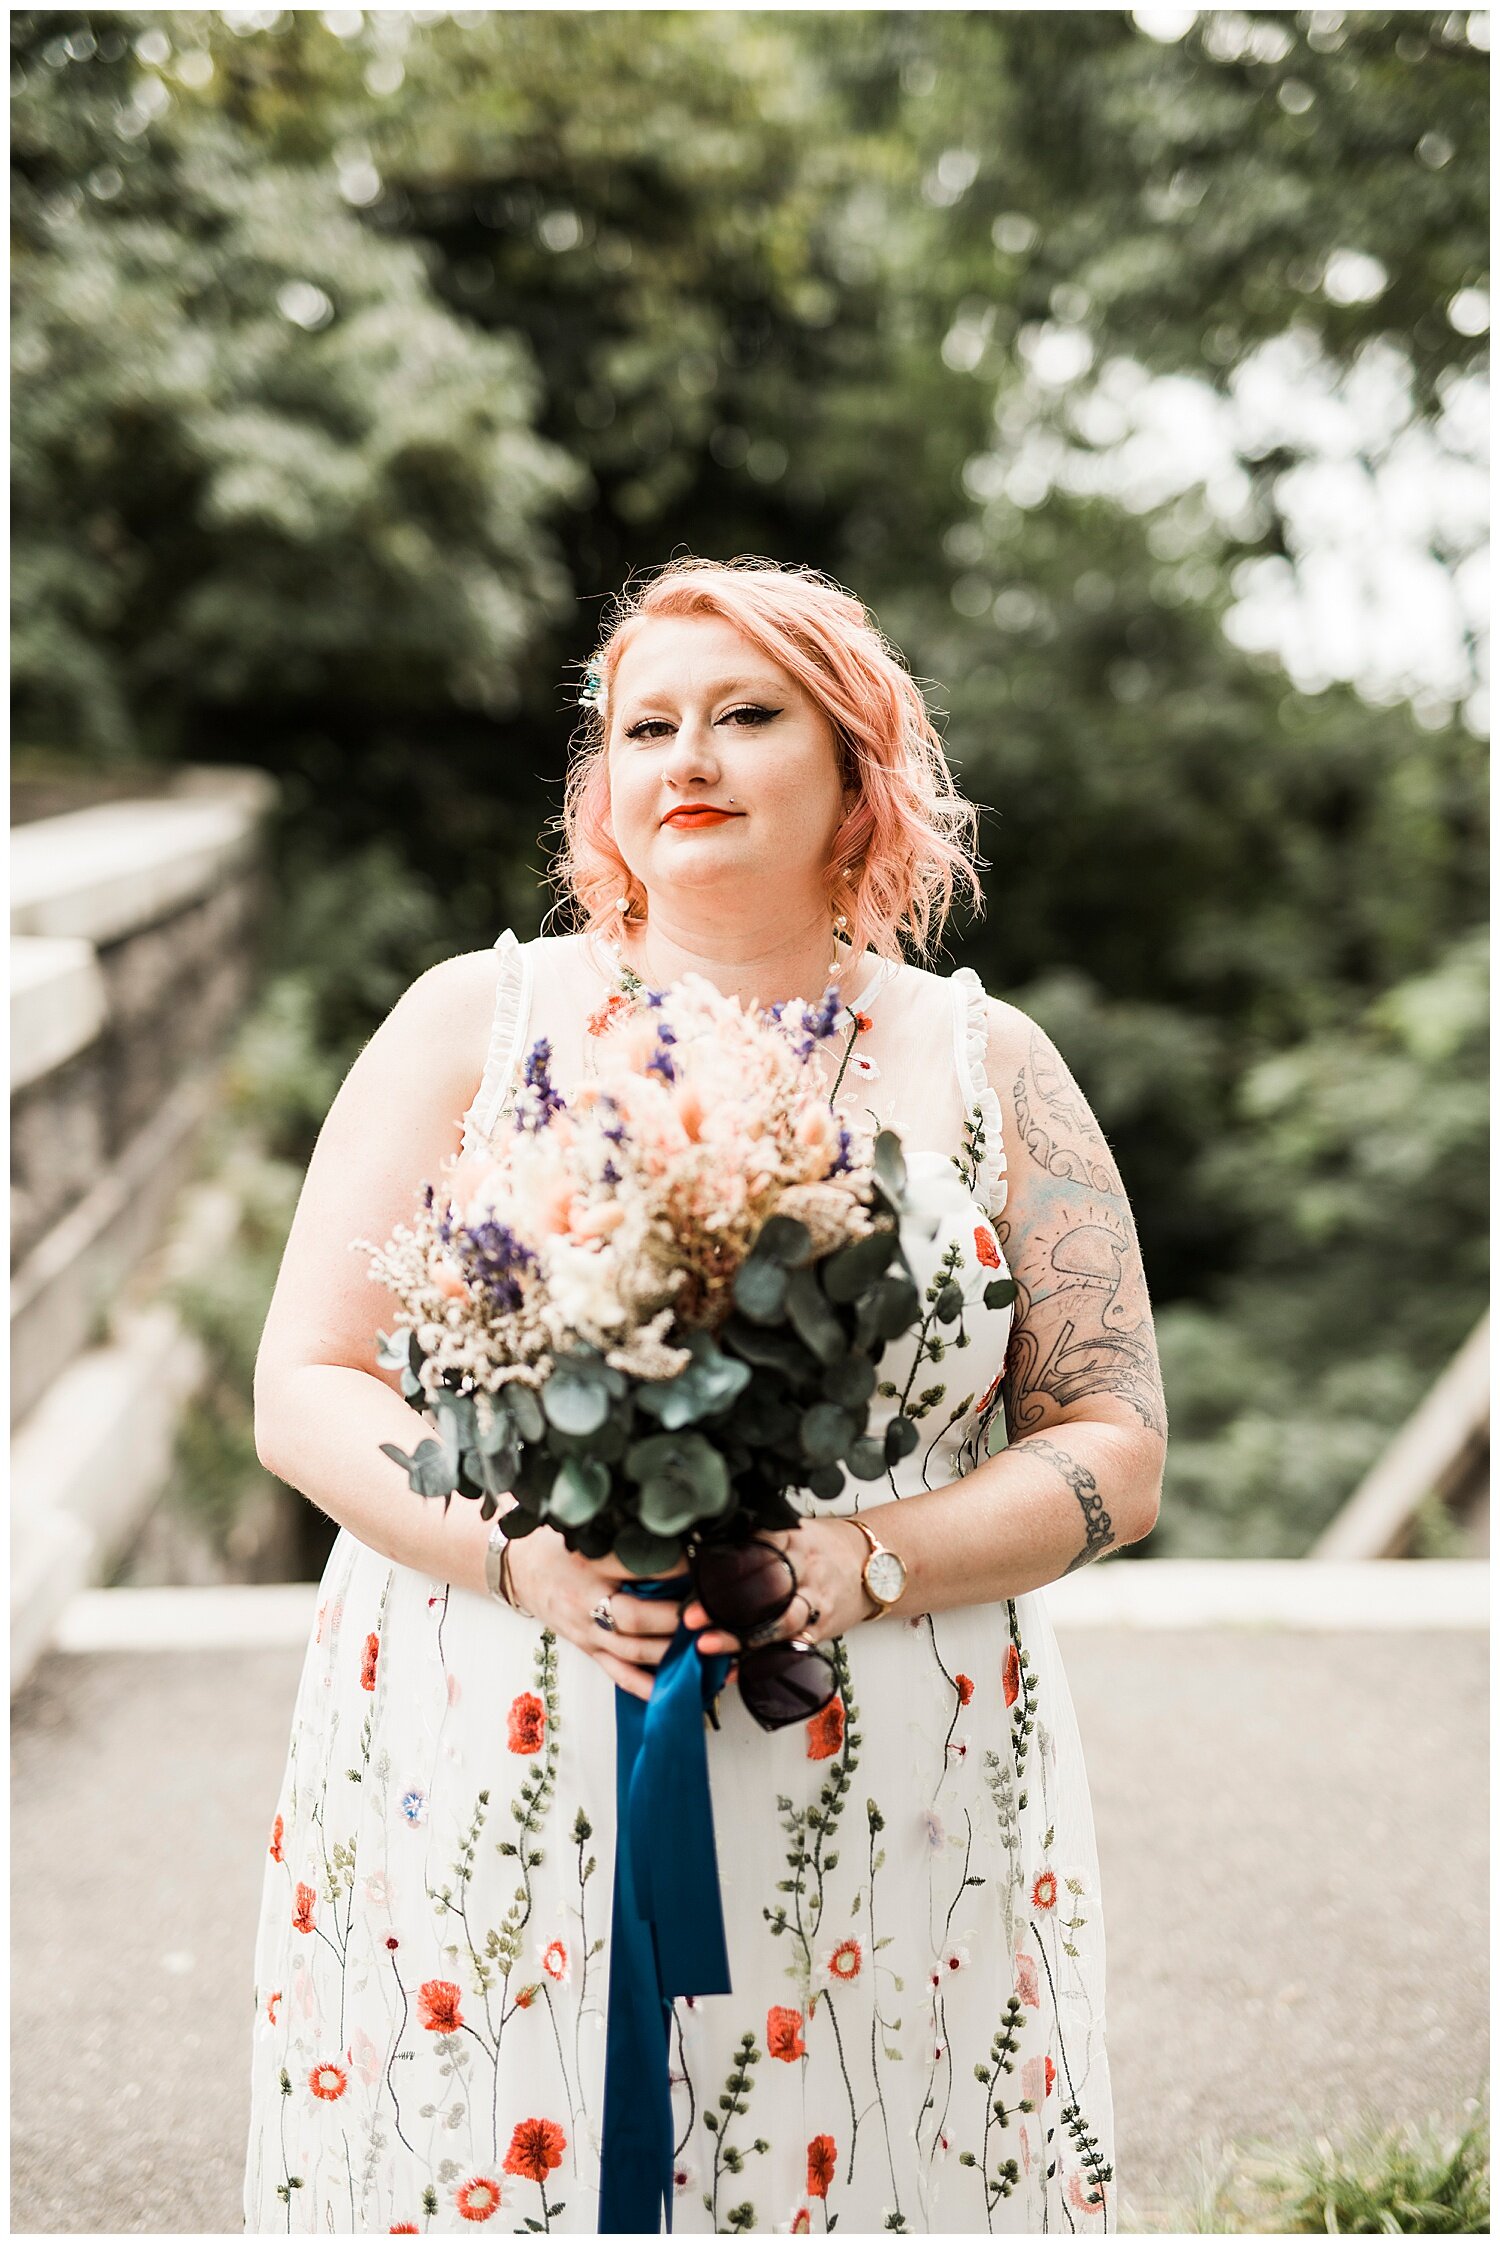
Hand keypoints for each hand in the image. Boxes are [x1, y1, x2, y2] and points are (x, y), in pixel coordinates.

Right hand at [505, 1527, 690, 1701]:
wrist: (520, 1569)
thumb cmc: (557, 1546)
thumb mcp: (588, 1531)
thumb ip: (626, 1536)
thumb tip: (678, 1536)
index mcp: (587, 1565)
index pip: (634, 1566)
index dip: (673, 1568)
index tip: (704, 1566)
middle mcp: (585, 1602)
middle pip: (634, 1617)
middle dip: (676, 1619)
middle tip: (710, 1614)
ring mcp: (587, 1632)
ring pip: (633, 1651)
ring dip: (672, 1652)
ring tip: (705, 1647)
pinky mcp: (590, 1650)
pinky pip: (620, 1675)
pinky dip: (649, 1686)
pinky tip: (676, 1691)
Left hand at [681, 1516, 873, 1656]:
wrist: (873, 1566)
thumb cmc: (825, 1549)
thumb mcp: (796, 1531)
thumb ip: (758, 1536)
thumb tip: (706, 1540)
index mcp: (795, 1542)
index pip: (758, 1547)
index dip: (726, 1562)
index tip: (697, 1574)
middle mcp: (806, 1573)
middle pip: (765, 1589)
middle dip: (725, 1605)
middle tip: (691, 1617)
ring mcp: (815, 1604)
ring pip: (778, 1623)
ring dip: (740, 1638)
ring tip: (708, 1646)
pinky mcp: (820, 1631)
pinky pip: (791, 1650)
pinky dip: (762, 1664)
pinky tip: (735, 1672)